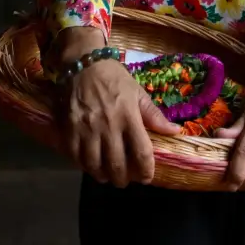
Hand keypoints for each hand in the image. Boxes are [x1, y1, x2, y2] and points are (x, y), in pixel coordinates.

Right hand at [59, 59, 181, 187]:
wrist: (83, 64)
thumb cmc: (114, 78)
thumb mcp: (137, 92)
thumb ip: (154, 115)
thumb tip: (175, 131)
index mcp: (129, 116)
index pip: (141, 152)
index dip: (145, 170)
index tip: (147, 177)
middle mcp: (108, 126)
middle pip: (117, 165)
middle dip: (124, 179)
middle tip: (126, 180)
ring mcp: (87, 129)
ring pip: (95, 166)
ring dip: (104, 176)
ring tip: (108, 176)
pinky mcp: (69, 130)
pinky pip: (76, 158)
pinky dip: (84, 166)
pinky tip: (91, 165)